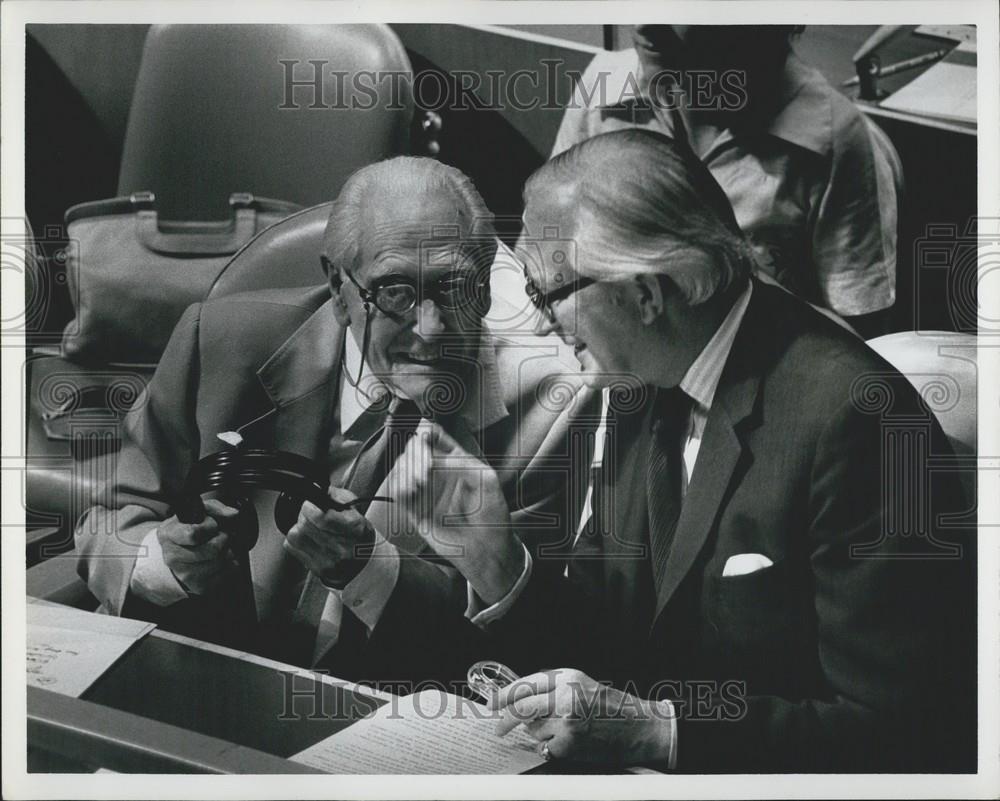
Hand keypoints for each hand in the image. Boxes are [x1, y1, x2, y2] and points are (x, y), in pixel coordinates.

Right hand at [157, 499, 239, 594]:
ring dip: (228, 551)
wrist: (179, 552)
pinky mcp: (200, 587)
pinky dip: (230, 564)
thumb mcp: (199, 511)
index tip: (212, 525)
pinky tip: (221, 559)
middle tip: (220, 536)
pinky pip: (228, 573)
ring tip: (220, 547)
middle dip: (224, 539)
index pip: (193, 534)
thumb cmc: (190, 528)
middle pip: (213, 550)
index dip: (210, 527)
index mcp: (169, 535)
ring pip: (222, 562)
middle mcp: (173, 557)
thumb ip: (216, 508)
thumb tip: (233, 514)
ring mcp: (185, 575)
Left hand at [284, 486, 374, 584]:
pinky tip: (307, 538)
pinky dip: (295, 540)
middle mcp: (342, 548)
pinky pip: (292, 548)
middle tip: (309, 513)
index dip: (310, 507)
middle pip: (306, 525)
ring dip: (298, 527)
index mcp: (354, 529)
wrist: (364, 563)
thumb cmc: (359, 535)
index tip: (310, 504)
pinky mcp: (318, 570)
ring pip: (295, 536)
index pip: (321, 517)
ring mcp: (329, 561)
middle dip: (303, 514)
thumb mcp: (355, 511)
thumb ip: (336, 496)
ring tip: (309, 526)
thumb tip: (318, 490)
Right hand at [395, 419, 523, 603]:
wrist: (486, 549)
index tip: (424, 437)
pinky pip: (398, 492)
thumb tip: (431, 459)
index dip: (425, 432)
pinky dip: (399, 486)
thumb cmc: (492, 514)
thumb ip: (461, 464)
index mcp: (455, 460)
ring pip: (402, 468)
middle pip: (413, 449)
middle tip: (425, 466)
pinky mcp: (415, 509)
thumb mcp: (486, 480)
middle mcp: (437, 472)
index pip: (434, 436)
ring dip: (406, 470)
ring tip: (420, 482)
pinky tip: (411, 490)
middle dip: (415, 453)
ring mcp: (425, 490)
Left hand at [492, 669, 672, 764]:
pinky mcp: (569, 744)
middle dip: (506, 719)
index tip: (492, 702)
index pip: (526, 684)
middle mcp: (565, 697)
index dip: (505, 694)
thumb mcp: (581, 683)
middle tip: (498, 727)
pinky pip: (546, 746)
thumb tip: (521, 698)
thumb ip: (552, 687)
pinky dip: (552, 746)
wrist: (640, 728)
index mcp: (567, 677)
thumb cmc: (612, 706)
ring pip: (533, 729)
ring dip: (539, 732)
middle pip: (522, 708)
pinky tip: (571, 741)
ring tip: (564, 729)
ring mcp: (566, 722)